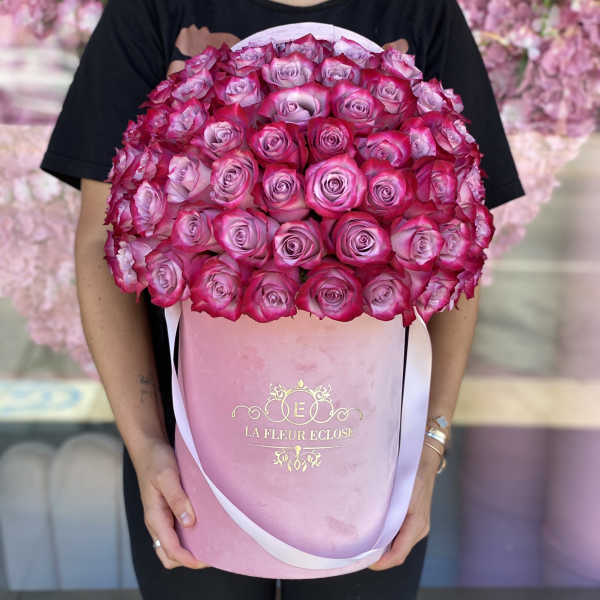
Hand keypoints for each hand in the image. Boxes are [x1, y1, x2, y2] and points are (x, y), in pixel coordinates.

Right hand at [132, 437, 208, 569]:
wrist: (148, 448)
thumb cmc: (156, 460)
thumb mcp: (167, 476)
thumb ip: (177, 498)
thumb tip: (189, 522)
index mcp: (154, 516)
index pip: (170, 549)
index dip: (189, 559)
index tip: (208, 559)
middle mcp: (157, 522)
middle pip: (170, 554)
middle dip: (189, 559)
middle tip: (213, 553)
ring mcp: (161, 517)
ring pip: (173, 545)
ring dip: (189, 549)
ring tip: (211, 542)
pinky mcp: (167, 511)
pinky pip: (176, 532)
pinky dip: (189, 536)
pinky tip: (205, 527)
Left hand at [367, 441, 439, 569]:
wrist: (425, 458)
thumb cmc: (412, 471)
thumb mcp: (398, 491)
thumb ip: (386, 510)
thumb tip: (366, 526)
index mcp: (417, 524)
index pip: (397, 555)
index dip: (379, 562)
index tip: (361, 559)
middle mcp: (420, 528)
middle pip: (397, 552)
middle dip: (377, 555)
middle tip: (356, 549)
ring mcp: (419, 524)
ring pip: (397, 544)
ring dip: (381, 544)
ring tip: (362, 538)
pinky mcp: (415, 518)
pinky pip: (399, 534)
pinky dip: (386, 535)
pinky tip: (373, 527)